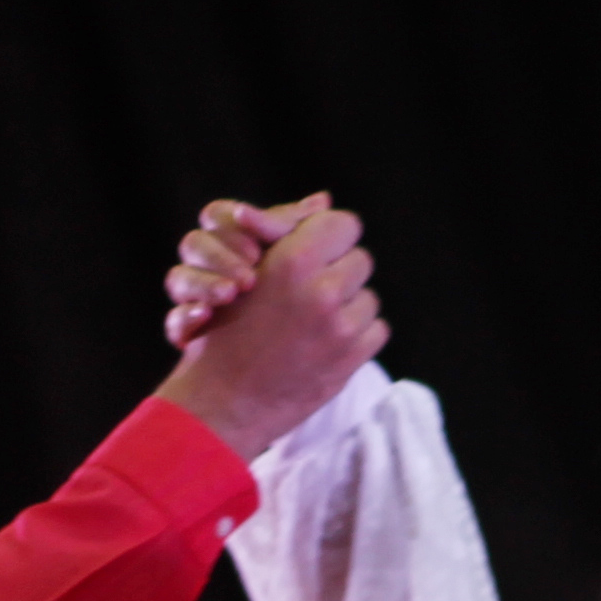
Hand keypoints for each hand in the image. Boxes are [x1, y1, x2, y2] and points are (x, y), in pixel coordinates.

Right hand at [153, 196, 385, 461]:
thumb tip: (325, 199)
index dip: (330, 236)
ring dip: (349, 306)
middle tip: (313, 291)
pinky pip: (377, 330)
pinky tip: (328, 343)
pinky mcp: (350, 361)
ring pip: (369, 297)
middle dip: (340, 272)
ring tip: (317, 321)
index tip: (316, 252)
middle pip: (360, 260)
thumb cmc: (226, 331)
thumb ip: (287, 233)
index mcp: (293, 260)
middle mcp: (321, 292)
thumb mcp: (248, 270)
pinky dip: (358, 335)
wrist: (224, 402)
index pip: (344, 224)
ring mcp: (340, 330)